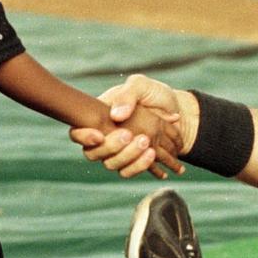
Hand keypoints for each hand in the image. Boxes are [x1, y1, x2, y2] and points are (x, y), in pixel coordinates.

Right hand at [70, 74, 191, 177]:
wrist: (179, 110)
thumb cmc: (155, 94)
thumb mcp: (141, 86)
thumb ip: (127, 95)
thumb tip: (116, 116)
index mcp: (99, 117)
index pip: (78, 132)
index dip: (83, 137)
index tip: (99, 136)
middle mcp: (105, 137)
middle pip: (93, 153)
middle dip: (111, 147)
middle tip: (129, 135)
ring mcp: (119, 151)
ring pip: (112, 164)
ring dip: (128, 157)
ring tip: (147, 144)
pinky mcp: (134, 161)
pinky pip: (130, 171)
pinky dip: (142, 166)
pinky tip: (152, 155)